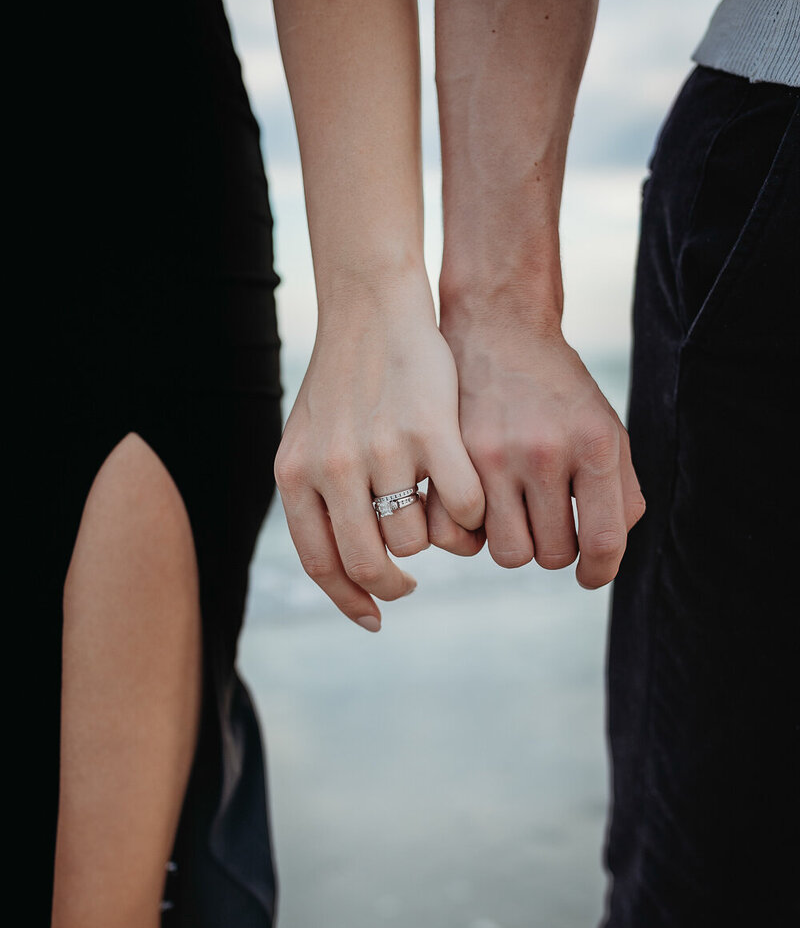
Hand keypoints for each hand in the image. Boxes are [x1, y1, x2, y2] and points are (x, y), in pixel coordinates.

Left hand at [274, 285, 485, 628]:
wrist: (371, 308)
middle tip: (410, 584)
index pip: (320, 563)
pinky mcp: (431, 429)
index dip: (348, 601)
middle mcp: (332, 467)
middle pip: (368, 563)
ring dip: (433, 544)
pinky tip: (470, 502)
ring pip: (415, 539)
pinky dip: (470, 515)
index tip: (373, 619)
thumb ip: (313, 498)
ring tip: (437, 524)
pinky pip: (460, 504)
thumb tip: (341, 571)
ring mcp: (382, 449)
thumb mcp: (306, 440)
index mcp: (296, 475)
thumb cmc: (342, 381)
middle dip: (393, 586)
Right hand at [433, 310, 644, 587]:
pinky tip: (482, 508)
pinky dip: (472, 533)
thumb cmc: (559, 392)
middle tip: (549, 523)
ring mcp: (493, 456)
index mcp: (593, 445)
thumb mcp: (606, 430)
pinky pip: (461, 534)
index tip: (591, 576)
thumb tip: (605, 555)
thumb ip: (622, 493)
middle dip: (554, 549)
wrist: (500, 330)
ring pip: (507, 553)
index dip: (599, 573)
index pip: (601, 541)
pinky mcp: (452, 458)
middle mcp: (544, 451)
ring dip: (515, 544)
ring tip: (517, 515)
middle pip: (550, 555)